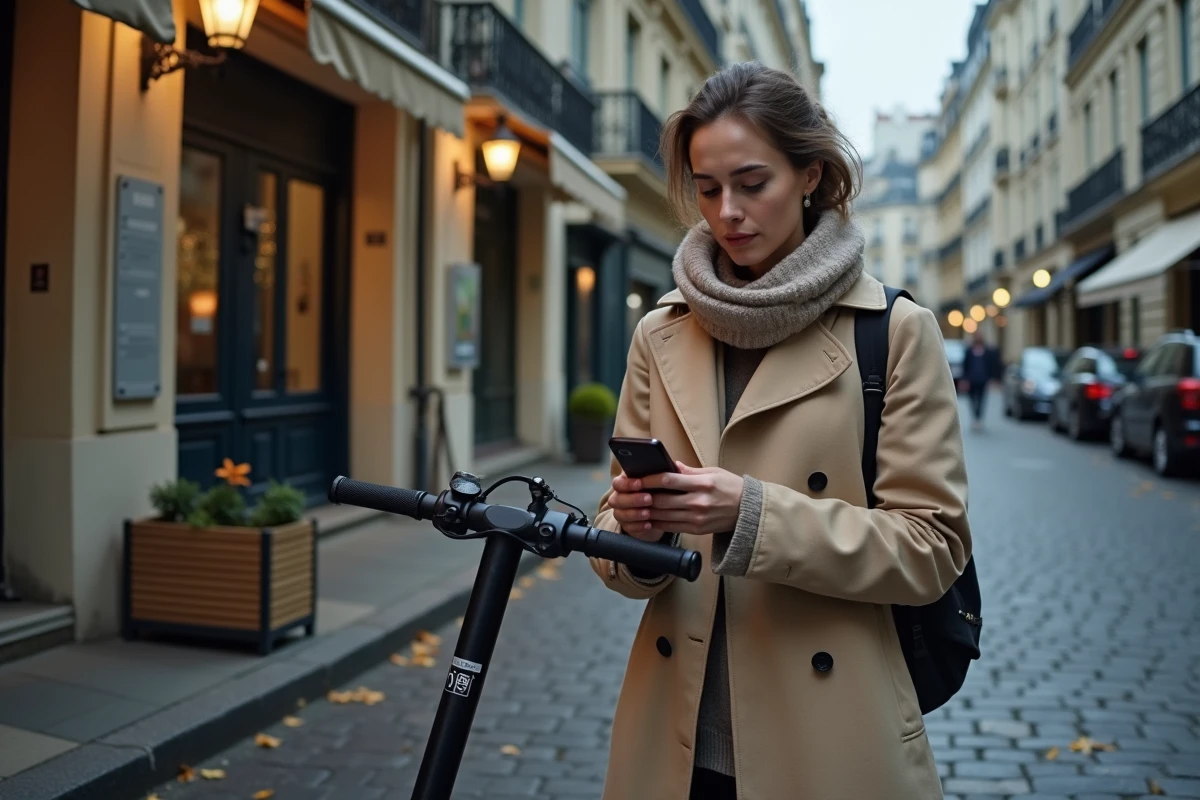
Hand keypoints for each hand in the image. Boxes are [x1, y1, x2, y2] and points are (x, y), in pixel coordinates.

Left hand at [630, 462, 744, 536]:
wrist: (749, 511)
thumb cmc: (730, 487)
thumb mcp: (713, 472)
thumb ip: (689, 471)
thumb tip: (669, 465)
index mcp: (702, 484)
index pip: (669, 479)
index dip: (650, 479)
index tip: (637, 478)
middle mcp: (699, 502)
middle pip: (662, 500)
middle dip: (643, 497)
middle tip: (630, 493)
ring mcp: (697, 518)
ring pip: (663, 515)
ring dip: (646, 511)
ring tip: (634, 506)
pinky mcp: (696, 530)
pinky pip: (671, 527)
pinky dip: (657, 523)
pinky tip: (648, 518)